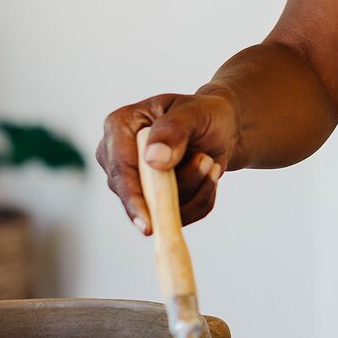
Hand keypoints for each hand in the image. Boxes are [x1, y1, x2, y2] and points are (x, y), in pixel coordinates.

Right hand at [97, 89, 238, 233]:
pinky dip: (200, 199)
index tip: (147, 225)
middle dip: (180, 186)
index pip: (119, 169)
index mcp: (119, 127)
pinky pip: (177, 216)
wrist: (219, 129)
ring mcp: (133, 181)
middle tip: (208, 161)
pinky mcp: (151, 200)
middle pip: (137, 194)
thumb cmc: (203, 114)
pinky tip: (208, 175)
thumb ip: (174, 130)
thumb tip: (153, 160)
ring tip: (209, 160)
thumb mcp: (194, 112)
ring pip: (161, 208)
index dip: (133, 198)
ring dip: (195, 189)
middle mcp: (117, 157)